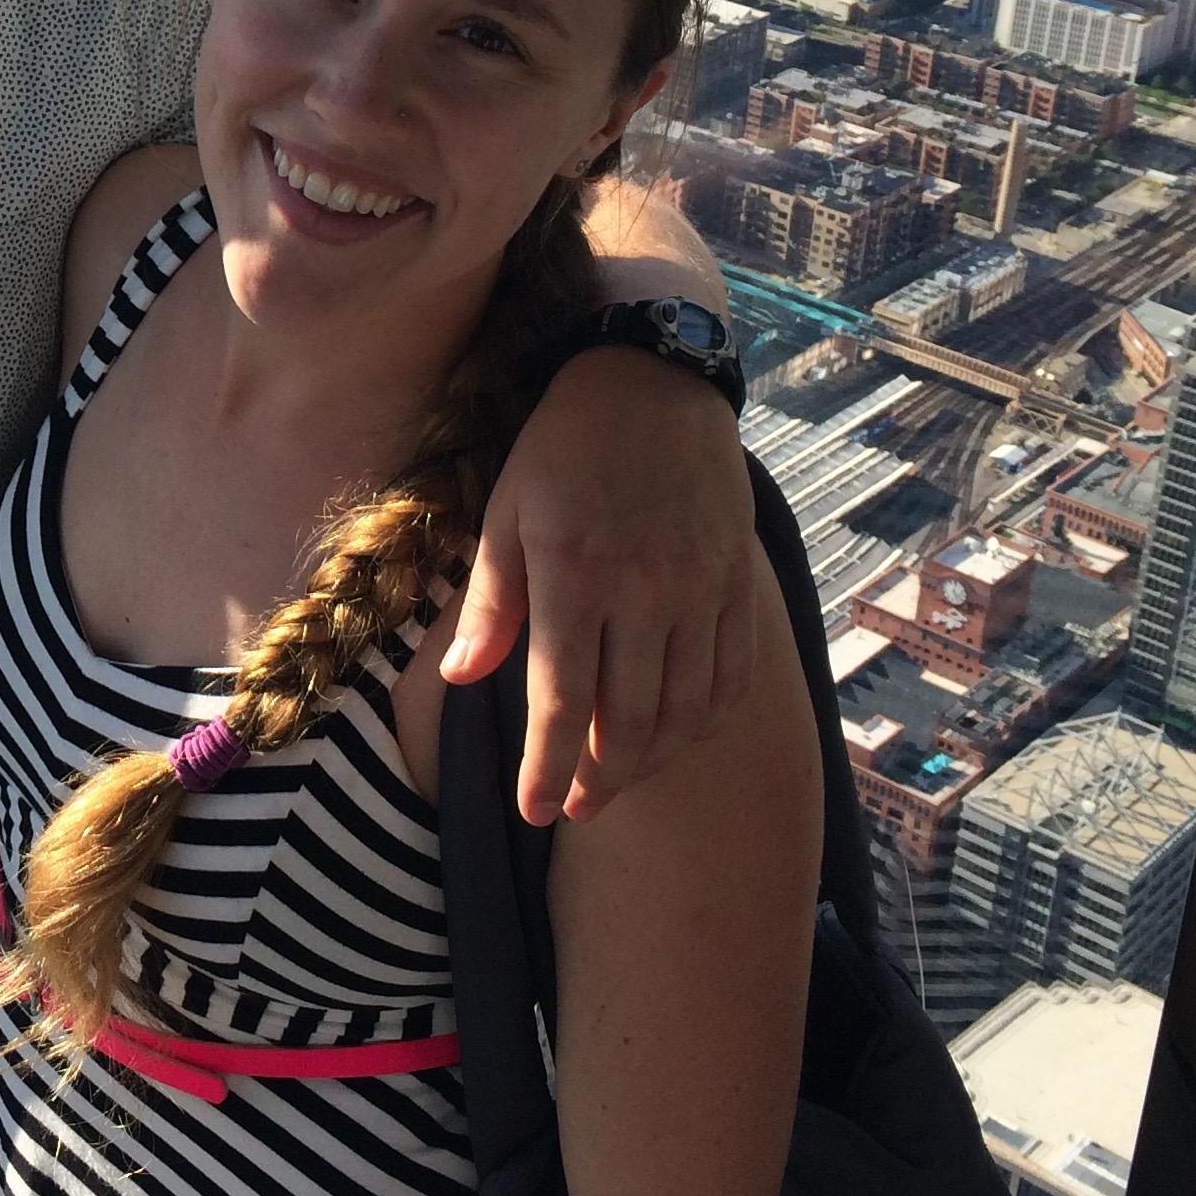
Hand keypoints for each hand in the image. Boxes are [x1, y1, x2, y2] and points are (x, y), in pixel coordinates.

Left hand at [442, 344, 756, 825]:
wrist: (654, 384)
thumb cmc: (563, 451)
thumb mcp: (506, 514)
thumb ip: (491, 604)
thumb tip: (458, 679)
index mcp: (574, 574)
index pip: (563, 701)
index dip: (547, 767)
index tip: (533, 811)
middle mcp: (645, 590)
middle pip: (630, 720)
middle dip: (600, 779)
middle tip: (574, 809)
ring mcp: (702, 589)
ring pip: (685, 709)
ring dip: (651, 760)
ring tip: (616, 781)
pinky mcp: (738, 582)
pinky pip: (730, 675)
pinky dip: (704, 721)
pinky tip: (675, 736)